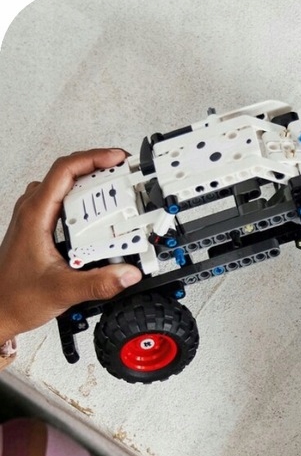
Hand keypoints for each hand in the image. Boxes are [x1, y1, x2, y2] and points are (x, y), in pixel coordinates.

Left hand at [0, 149, 142, 341]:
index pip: (65, 171)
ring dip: (93, 184)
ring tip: (117, 191)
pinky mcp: (42, 229)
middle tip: (125, 176)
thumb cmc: (16, 296)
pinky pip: (66, 203)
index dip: (94, 159)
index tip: (117, 160)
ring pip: (67, 187)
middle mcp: (34, 211)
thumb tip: (128, 273)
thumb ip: (99, 283)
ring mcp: (36, 218)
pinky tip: (100, 217)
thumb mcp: (62, 291)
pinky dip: (86, 202)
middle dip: (100, 169)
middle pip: (69, 174)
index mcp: (36, 215)